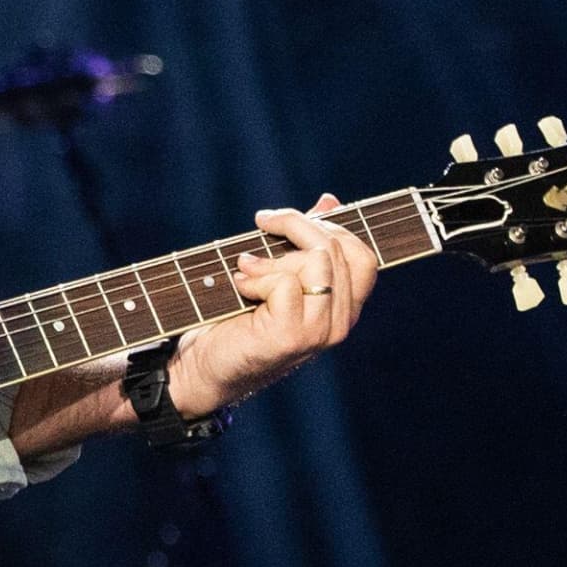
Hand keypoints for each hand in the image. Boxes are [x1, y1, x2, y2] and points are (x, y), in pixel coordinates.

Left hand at [166, 194, 377, 415]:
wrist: (204, 365)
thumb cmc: (238, 316)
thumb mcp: (277, 271)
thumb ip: (305, 241)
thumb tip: (329, 201)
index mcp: (343, 307)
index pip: (363, 256)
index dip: (330, 227)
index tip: (288, 220)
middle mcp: (340, 323)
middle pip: (337, 249)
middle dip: (294, 226)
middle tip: (262, 226)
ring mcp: (320, 333)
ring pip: (317, 260)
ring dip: (273, 255)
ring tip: (245, 266)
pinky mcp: (293, 336)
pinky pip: (286, 283)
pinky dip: (256, 277)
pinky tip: (240, 286)